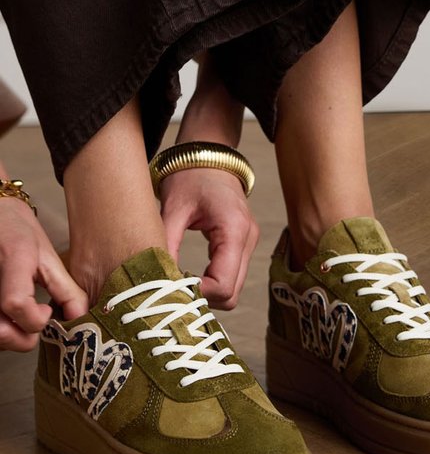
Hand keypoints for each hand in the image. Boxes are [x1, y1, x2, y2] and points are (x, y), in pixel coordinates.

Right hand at [0, 197, 88, 351]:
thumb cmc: (16, 231)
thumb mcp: (47, 255)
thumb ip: (66, 290)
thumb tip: (82, 317)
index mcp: (13, 259)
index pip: (16, 303)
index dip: (34, 318)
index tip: (46, 311)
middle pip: (1, 331)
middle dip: (24, 338)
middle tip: (36, 321)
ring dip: (11, 337)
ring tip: (22, 318)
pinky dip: (1, 329)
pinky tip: (9, 317)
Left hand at [159, 167, 258, 309]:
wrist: (209, 155)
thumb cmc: (190, 176)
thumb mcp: (172, 209)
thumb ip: (166, 245)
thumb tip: (156, 281)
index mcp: (234, 230)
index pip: (223, 284)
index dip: (198, 294)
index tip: (172, 288)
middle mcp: (248, 239)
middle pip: (231, 294)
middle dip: (203, 297)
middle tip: (173, 288)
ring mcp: (249, 243)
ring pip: (233, 289)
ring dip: (208, 292)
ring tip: (180, 280)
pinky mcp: (243, 245)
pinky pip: (232, 277)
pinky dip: (213, 282)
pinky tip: (192, 275)